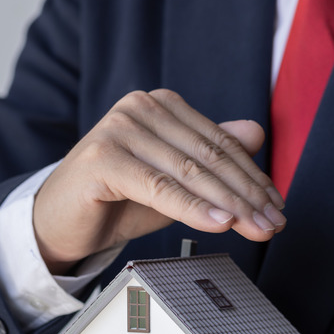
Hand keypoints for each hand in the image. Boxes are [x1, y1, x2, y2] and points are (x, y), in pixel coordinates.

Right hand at [33, 89, 285, 273]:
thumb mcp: (172, 181)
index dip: (253, 176)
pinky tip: (220, 223)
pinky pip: (160, 187)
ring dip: (229, 204)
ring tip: (254, 228)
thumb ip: (209, 158)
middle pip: (208, 156)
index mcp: (159, 105)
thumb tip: (255, 132)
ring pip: (189, 172)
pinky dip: (193, 208)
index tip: (275, 206)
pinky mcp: (102, 158)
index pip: (219, 142)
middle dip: (247, 195)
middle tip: (271, 224)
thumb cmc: (114, 201)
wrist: (58, 223)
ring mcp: (118, 129)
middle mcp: (139, 108)